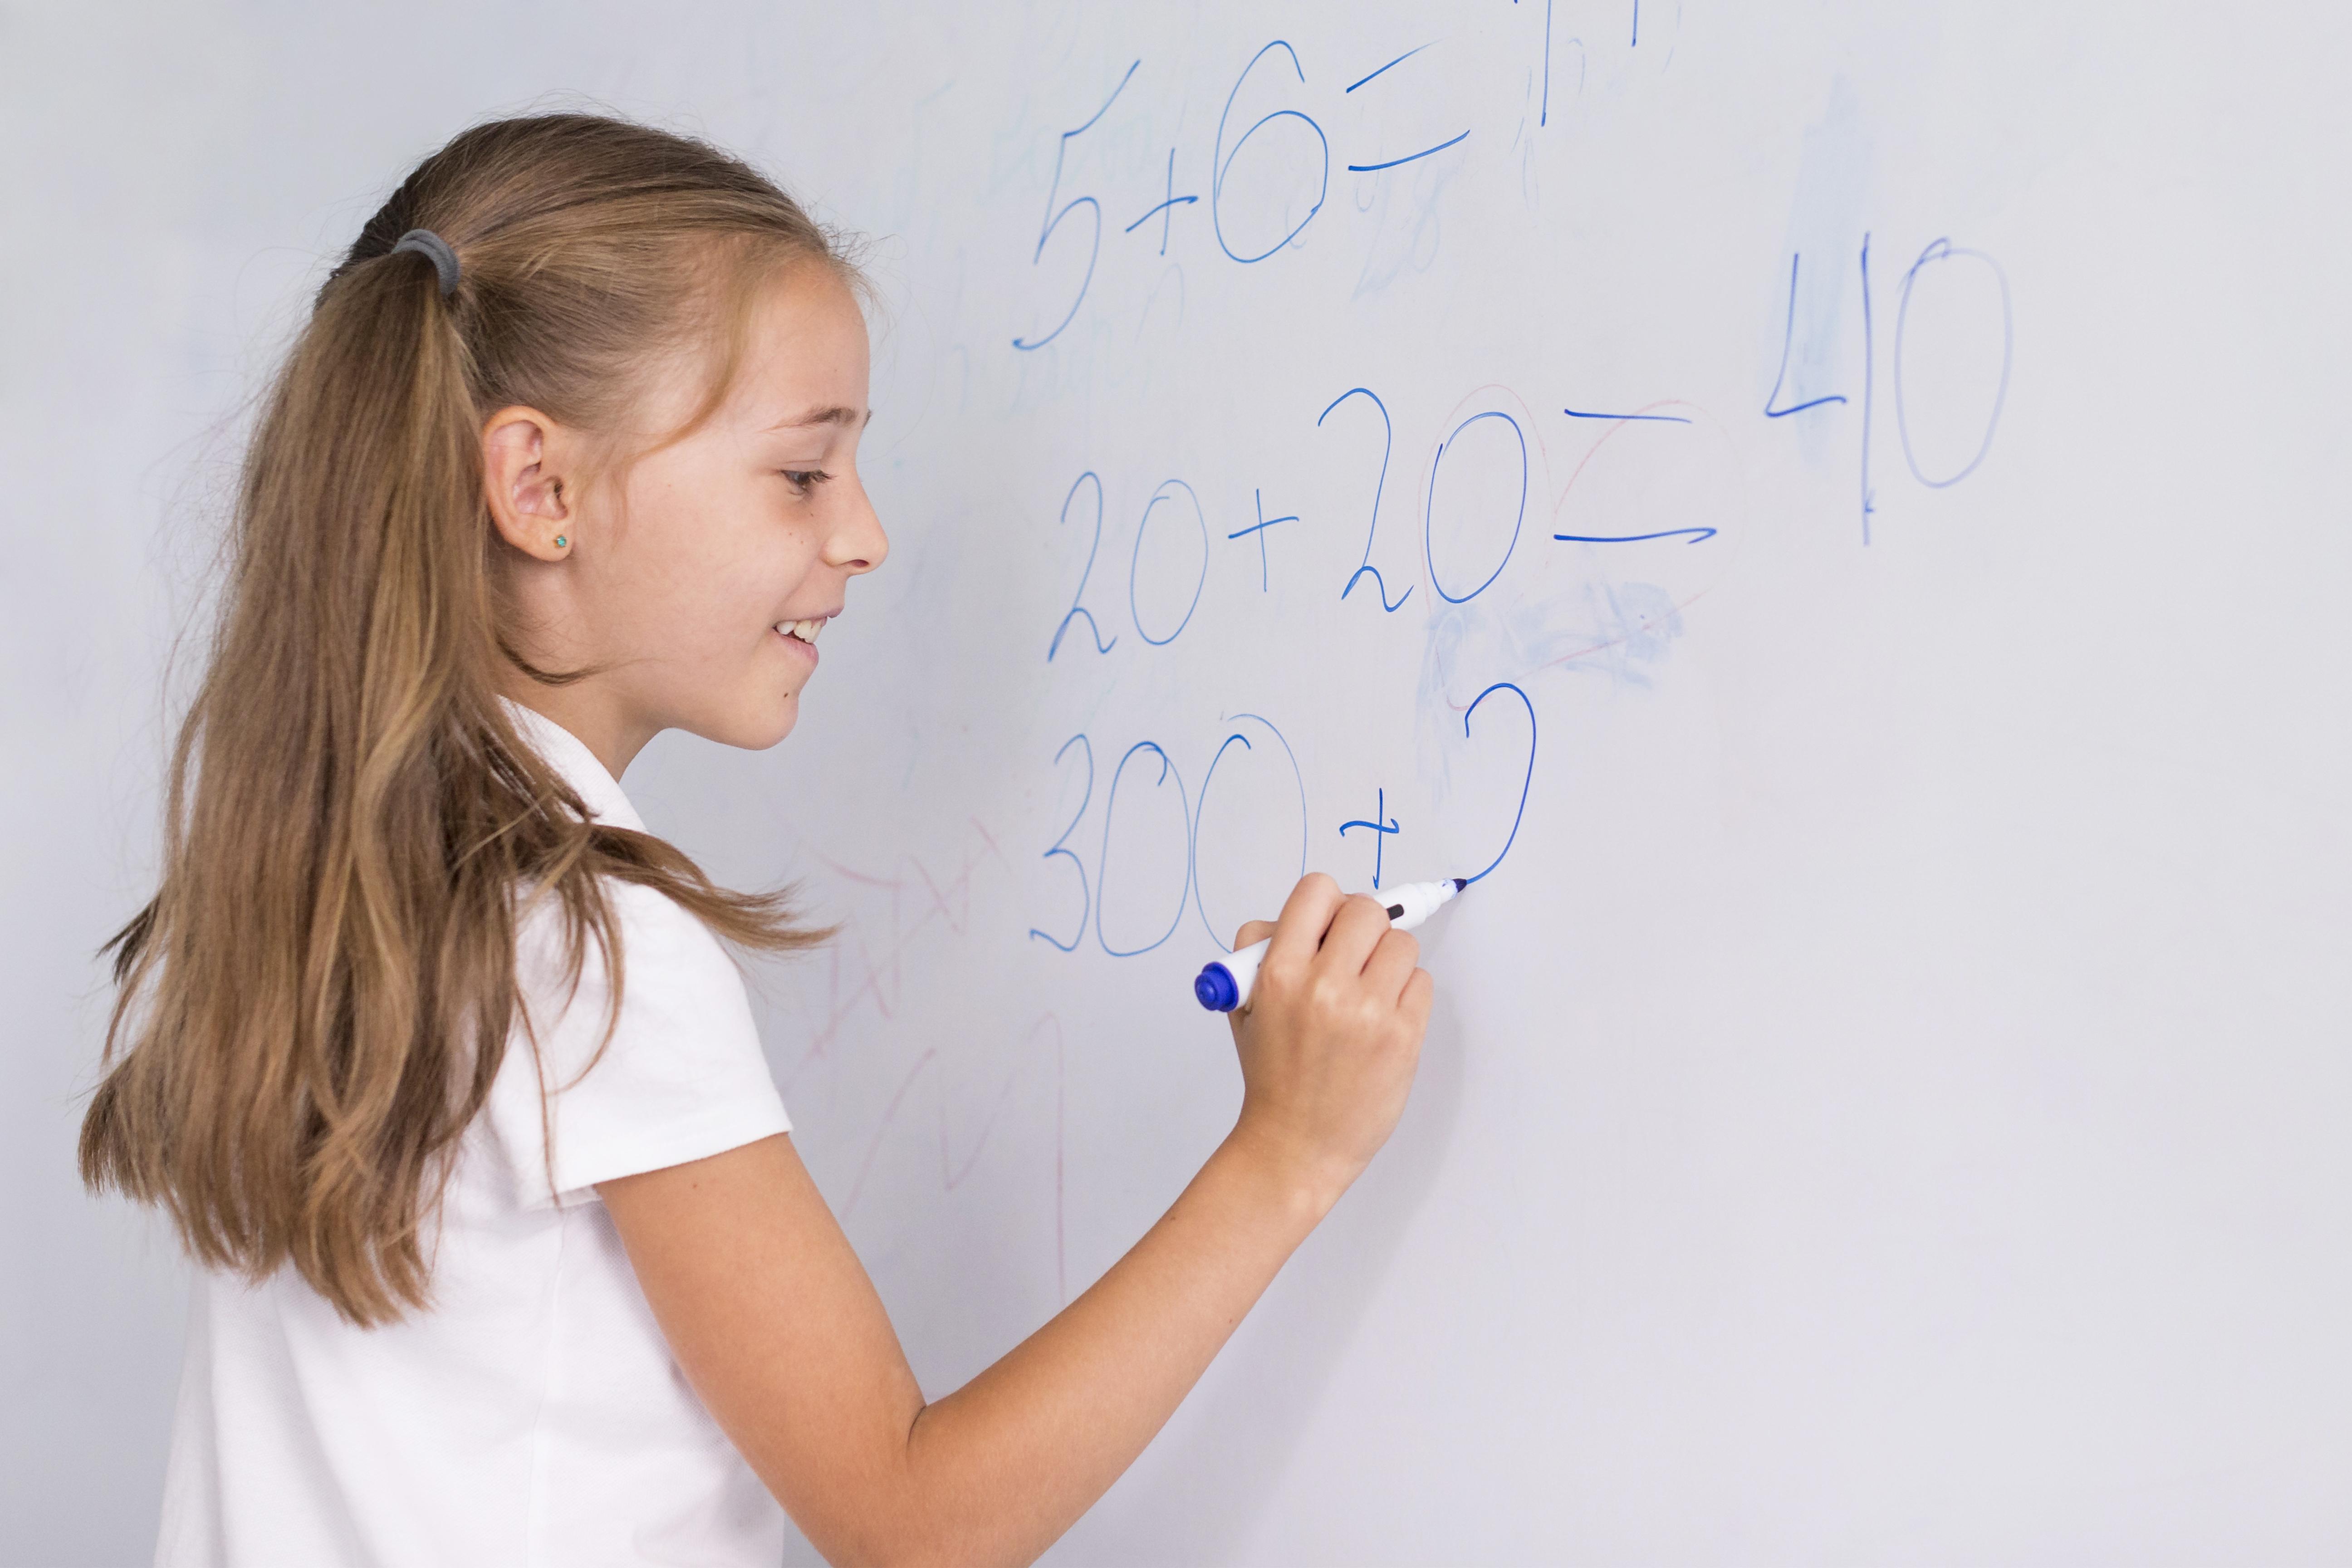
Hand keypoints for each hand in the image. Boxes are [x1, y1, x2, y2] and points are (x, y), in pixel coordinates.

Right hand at [1223, 873, 1433, 1206]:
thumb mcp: (1244, 1005)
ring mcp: (1368, 1012)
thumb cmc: (1273, 1076)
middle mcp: (1324, 986)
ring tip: (1368, 993)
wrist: (1296, 1146)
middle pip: (1367, 909)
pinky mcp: (1403, 1036)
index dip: (1327, 904)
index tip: (1330, 926)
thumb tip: (1303, 914)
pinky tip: (1384, 1019)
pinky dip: (1407, 993)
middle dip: (1363, 928)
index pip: (1317, 891)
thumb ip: (1262, 950)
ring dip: (1389, 960)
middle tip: (1354, 957)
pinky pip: (1421, 981)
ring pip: (1402, 943)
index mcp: (1278, 973)